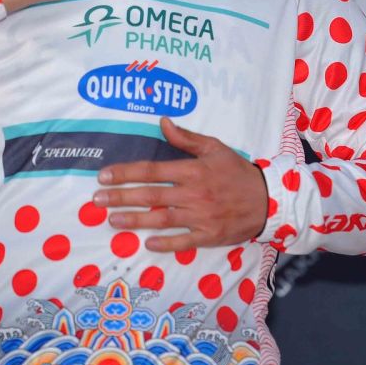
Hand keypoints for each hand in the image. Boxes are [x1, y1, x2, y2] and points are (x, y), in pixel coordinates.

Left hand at [93, 117, 267, 251]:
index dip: (126, 173)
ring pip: (161, 219)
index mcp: (193, 170)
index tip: (104, 175)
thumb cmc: (238, 172)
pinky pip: (183, 241)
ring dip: (135, 220)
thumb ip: (186, 138)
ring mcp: (201, 216)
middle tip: (97, 200)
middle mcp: (194, 193)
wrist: (268, 199)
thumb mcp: (215, 148)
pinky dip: (165, 243)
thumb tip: (162, 122)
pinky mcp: (209, 235)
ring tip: (113, 220)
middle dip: (121, 197)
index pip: (152, 170)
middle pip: (150, 195)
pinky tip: (147, 242)